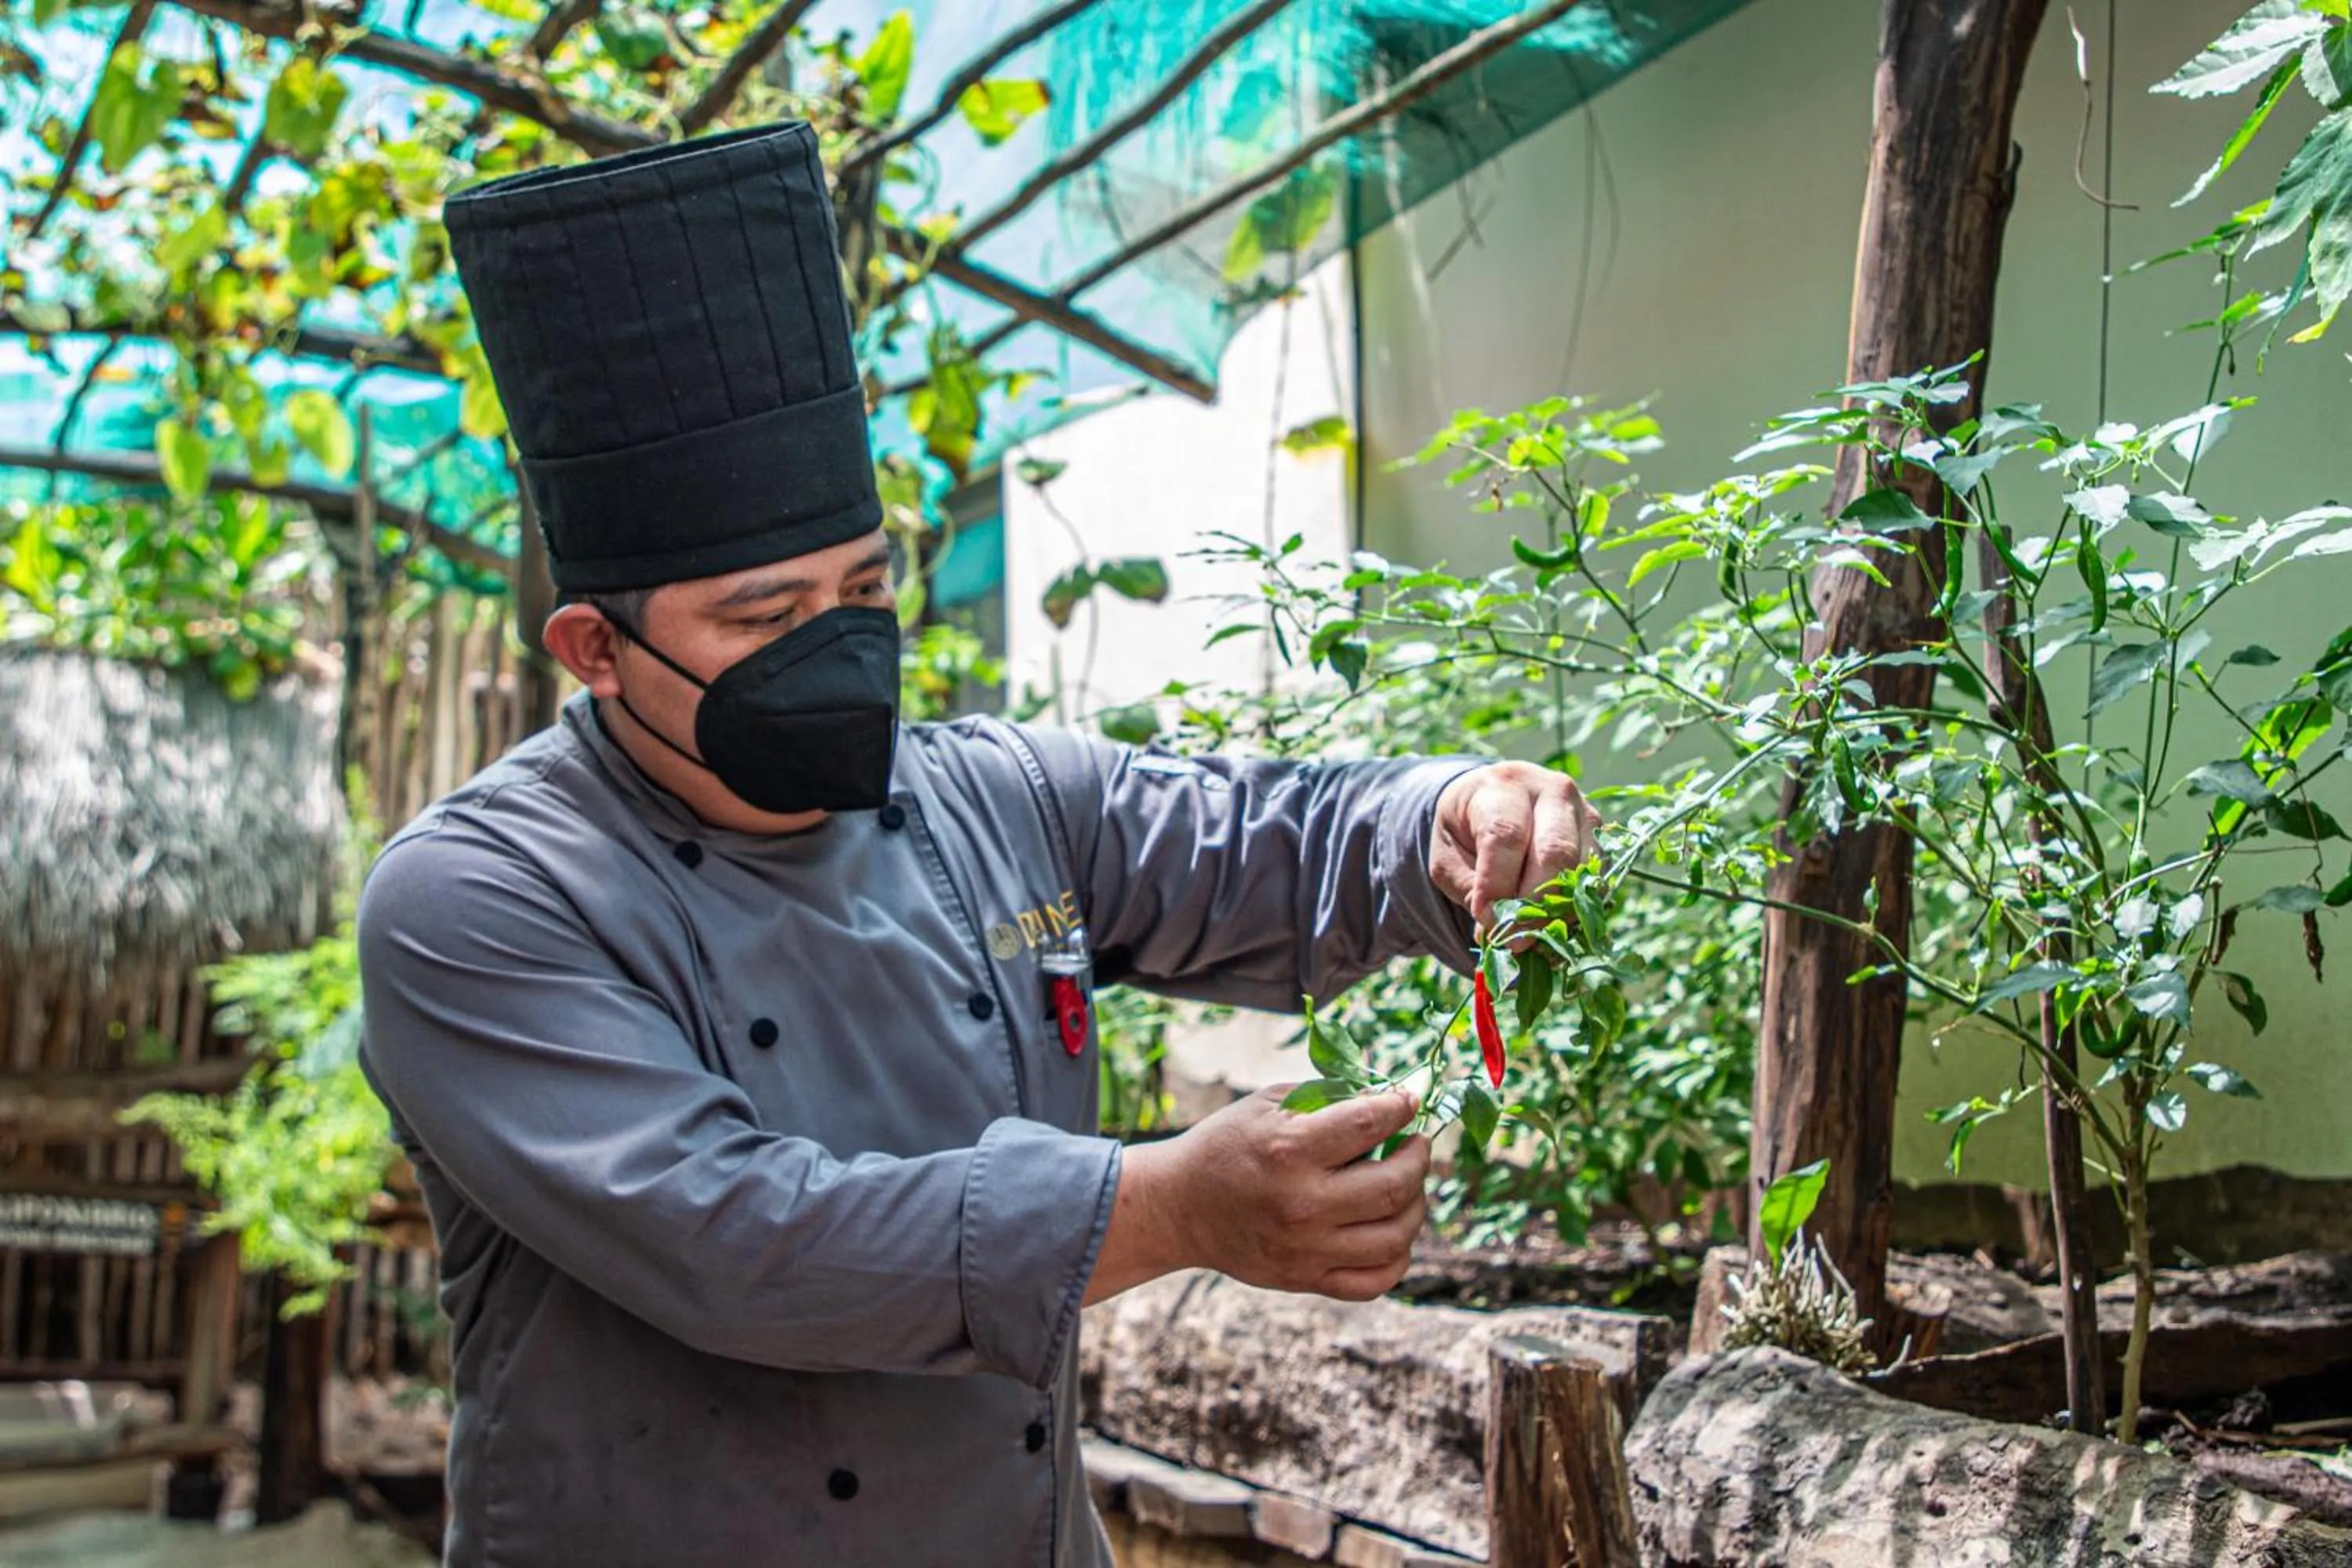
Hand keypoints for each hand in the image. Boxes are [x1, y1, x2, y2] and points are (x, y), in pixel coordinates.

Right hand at [1088, 1086, 1428, 1304]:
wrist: (1180, 1207)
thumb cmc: (1227, 1146)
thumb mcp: (1268, 1104)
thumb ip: (1328, 1097)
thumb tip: (1390, 1099)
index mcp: (1289, 1150)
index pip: (1370, 1124)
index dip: (1401, 1108)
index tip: (1408, 1102)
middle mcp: (1302, 1203)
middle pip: (1395, 1185)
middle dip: (1418, 1158)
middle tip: (1415, 1144)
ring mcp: (1306, 1249)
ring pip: (1396, 1235)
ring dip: (1416, 1204)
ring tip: (1407, 1186)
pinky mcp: (1306, 1279)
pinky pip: (1376, 1280)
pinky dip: (1398, 1256)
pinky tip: (1390, 1229)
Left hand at [1430, 761, 1602, 932]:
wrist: (1493, 801)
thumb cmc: (1465, 829)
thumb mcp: (1448, 857)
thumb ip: (1469, 891)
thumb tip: (1497, 932)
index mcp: (1504, 786)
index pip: (1506, 836)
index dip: (1497, 884)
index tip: (1486, 920)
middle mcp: (1552, 790)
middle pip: (1554, 852)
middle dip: (1534, 904)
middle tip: (1515, 940)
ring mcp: (1584, 811)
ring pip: (1582, 869)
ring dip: (1557, 912)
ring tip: (1530, 936)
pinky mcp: (1601, 836)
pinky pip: (1596, 879)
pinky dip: (1575, 908)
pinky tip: (1551, 922)